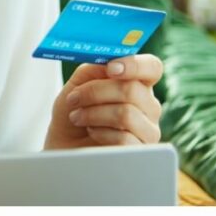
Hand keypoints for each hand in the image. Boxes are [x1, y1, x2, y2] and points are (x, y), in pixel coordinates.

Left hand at [44, 55, 163, 149]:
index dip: (134, 65)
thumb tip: (106, 62)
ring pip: (126, 113)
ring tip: (77, 117)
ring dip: (93, 113)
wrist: (63, 145)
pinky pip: (123, 138)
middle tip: (74, 98)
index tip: (111, 67)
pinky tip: (91, 133)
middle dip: (95, 92)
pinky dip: (99, 133)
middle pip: (132, 89)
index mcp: (137, 84)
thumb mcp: (77, 84)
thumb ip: (93, 69)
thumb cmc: (73, 112)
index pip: (152, 67)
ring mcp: (148, 130)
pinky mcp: (140, 153)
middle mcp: (148, 106)